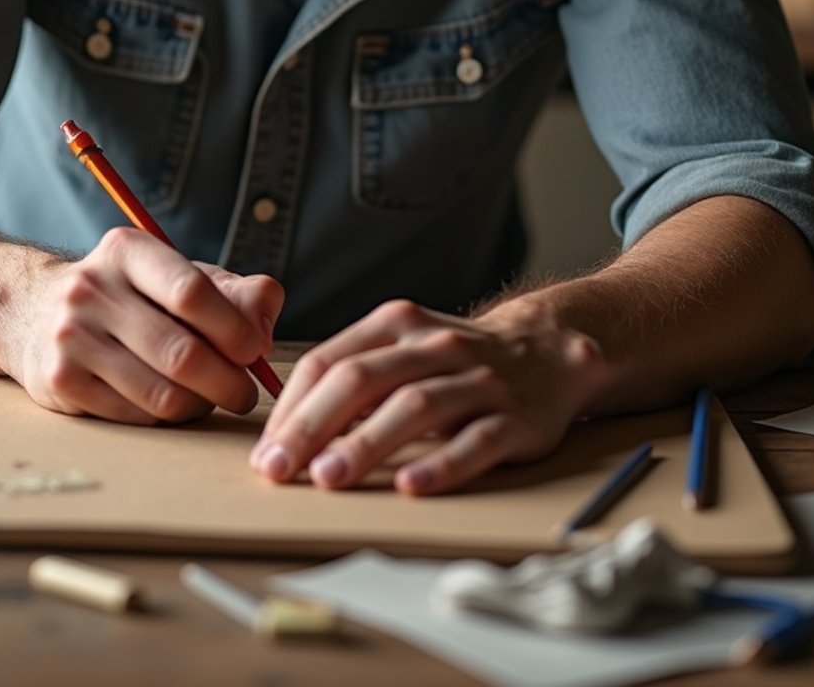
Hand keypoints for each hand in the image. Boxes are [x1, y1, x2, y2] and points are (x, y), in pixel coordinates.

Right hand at [8, 228, 283, 424]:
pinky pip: (134, 415)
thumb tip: (265, 322)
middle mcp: (92, 289)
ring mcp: (70, 338)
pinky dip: (166, 418)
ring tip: (213, 399)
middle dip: (227, 381)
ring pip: (160, 392)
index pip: (191, 291)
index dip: (233, 328)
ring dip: (201, 405)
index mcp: (127, 250)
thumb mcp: (175, 275)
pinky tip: (174, 406)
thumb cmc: (127, 296)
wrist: (31, 312)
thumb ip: (233, 291)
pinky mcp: (60, 382)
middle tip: (245, 393)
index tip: (255, 350)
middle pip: (180, 352)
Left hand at [250, 298, 604, 494]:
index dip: (292, 407)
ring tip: (328, 477)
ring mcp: (478, 379)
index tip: (265, 451)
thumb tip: (285, 429)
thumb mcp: (402, 349)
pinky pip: (476, 440)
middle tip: (279, 468)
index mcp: (397, 325)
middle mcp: (435, 345)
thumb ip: (351, 376)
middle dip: (314, 425)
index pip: (330, 360)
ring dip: (367, 444)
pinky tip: (412, 487)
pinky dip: (442, 464)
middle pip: (363, 379)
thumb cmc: (455, 361)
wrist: (548, 352)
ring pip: (415, 407)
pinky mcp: (516, 417)